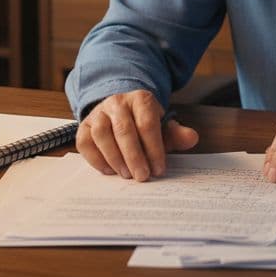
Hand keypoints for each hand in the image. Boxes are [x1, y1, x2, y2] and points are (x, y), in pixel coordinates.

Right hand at [75, 89, 198, 181]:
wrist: (121, 115)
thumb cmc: (145, 126)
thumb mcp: (163, 128)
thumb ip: (177, 135)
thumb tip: (192, 138)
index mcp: (141, 99)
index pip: (147, 123)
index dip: (154, 148)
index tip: (159, 170)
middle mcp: (117, 102)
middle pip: (124, 130)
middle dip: (134, 156)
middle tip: (142, 177)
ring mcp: (98, 113)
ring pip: (101, 134)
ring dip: (114, 158)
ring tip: (126, 175)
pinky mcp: (84, 126)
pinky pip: (85, 142)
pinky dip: (95, 159)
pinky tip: (109, 171)